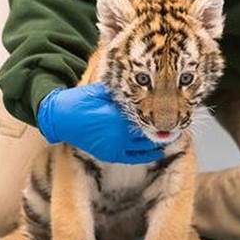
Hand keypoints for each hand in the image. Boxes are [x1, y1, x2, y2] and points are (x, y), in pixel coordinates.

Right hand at [37, 83, 163, 163]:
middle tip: (178, 124)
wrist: (61, 118)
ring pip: (145, 145)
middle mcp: (120, 133)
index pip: (146, 116)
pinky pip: (134, 157)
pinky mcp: (111, 154)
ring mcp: (116, 145)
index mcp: (119, 115)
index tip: (172, 109)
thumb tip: (137, 83)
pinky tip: (157, 150)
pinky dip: (148, 154)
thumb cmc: (81, 101)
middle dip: (163, 128)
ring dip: (159, 141)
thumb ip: (119, 89)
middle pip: (149, 132)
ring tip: (172, 135)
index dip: (160, 113)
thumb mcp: (101, 89)